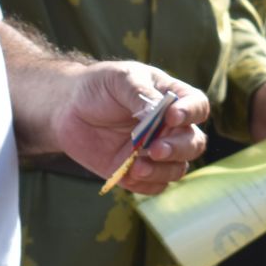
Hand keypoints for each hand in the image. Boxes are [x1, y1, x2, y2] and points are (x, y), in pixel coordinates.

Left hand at [54, 62, 208, 194]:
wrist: (68, 109)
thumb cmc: (99, 87)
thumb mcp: (120, 79)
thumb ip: (140, 93)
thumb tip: (156, 112)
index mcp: (171, 99)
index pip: (197, 106)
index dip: (191, 113)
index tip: (171, 117)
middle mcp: (169, 127)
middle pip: (193, 143)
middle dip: (178, 148)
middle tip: (154, 149)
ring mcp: (154, 151)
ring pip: (177, 169)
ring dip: (162, 171)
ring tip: (136, 167)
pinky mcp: (138, 171)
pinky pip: (154, 186)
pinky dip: (146, 185)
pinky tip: (128, 175)